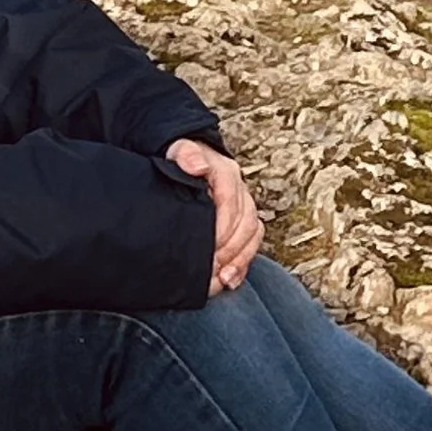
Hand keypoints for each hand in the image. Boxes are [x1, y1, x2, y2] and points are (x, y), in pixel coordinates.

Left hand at [165, 137, 263, 294]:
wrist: (184, 160)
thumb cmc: (179, 159)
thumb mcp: (178, 151)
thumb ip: (186, 155)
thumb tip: (197, 165)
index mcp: (225, 172)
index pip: (230, 201)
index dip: (223, 227)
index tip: (208, 248)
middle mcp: (239, 189)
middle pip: (246, 221)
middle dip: (232, 248)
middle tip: (214, 268)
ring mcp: (243, 205)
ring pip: (253, 234)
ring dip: (240, 258)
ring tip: (224, 278)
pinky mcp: (242, 220)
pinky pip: (252, 243)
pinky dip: (243, 262)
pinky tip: (231, 279)